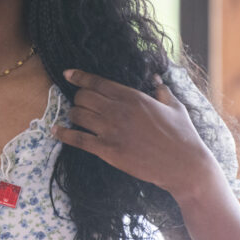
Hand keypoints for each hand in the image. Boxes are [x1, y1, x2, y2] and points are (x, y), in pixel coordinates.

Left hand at [50, 68, 213, 195]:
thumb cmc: (183, 136)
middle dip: (78, 97)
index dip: (80, 77)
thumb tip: (156, 78)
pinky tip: (55, 130)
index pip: (98, 82)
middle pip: (84, 97)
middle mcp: (119, 111)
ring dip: (73, 114)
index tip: (68, 74)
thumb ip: (162, 90)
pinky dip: (64, 134)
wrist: (184, 165)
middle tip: (80, 102)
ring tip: (74, 116)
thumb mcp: (175, 106)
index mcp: (133, 97)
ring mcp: (112, 131)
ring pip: (78, 115)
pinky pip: (78, 139)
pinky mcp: (108, 151)